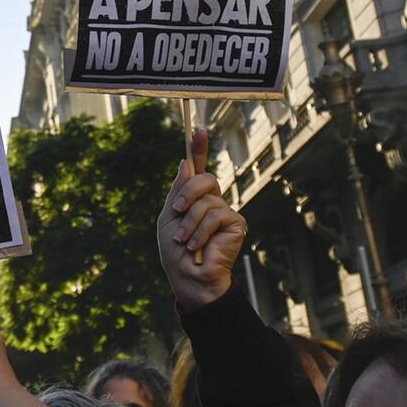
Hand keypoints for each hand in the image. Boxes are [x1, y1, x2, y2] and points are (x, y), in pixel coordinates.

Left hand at [158, 128, 245, 310]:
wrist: (188, 277)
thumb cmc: (176, 253)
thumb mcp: (169, 217)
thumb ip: (179, 190)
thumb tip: (186, 163)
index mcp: (194, 199)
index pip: (198, 169)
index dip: (199, 148)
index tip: (198, 129)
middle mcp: (212, 202)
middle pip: (205, 178)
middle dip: (187, 193)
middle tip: (177, 210)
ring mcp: (225, 212)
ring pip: (208, 199)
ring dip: (190, 221)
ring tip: (185, 240)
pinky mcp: (236, 223)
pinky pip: (217, 214)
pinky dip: (201, 231)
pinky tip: (197, 246)